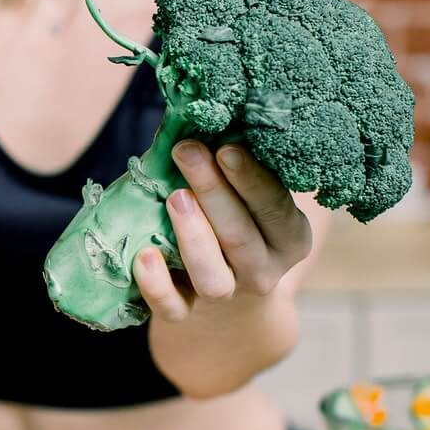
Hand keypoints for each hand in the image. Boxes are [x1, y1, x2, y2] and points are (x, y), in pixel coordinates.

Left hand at [134, 140, 312, 320]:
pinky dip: (157, 284)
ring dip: (193, 236)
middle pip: (240, 236)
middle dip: (213, 191)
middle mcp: (262, 271)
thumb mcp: (249, 203)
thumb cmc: (234, 229)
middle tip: (188, 151)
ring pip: (212, 276)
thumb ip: (231, 168)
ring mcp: (225, 296)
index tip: (227, 147)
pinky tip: (143, 255)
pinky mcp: (187, 314)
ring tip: (174, 197)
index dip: (252, 179)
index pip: (274, 208)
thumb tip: (196, 115)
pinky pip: (173, 307)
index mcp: (287, 238)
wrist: (229, 309)